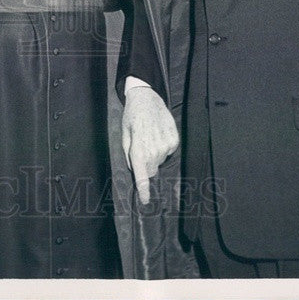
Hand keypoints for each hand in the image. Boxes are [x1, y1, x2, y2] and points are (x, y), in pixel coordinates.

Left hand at [121, 85, 178, 204]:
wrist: (147, 98)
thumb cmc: (131, 116)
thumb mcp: (124, 135)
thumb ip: (128, 154)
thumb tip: (134, 168)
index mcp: (138, 150)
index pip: (142, 176)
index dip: (143, 190)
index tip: (145, 202)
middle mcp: (153, 150)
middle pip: (151, 170)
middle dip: (146, 164)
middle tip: (141, 147)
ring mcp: (166, 146)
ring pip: (160, 161)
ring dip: (154, 154)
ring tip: (150, 136)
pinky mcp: (174, 140)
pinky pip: (169, 152)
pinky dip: (163, 146)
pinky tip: (159, 133)